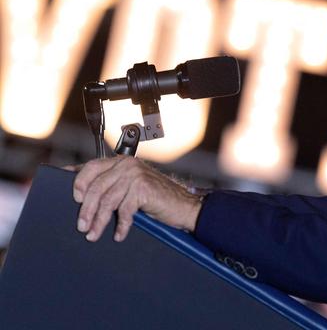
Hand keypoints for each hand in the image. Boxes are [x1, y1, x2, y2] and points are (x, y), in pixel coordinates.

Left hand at [63, 156, 202, 242]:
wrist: (184, 206)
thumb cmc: (157, 199)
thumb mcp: (131, 188)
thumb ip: (112, 185)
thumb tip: (82, 195)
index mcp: (122, 161)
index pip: (91, 167)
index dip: (78, 183)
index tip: (72, 200)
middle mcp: (127, 164)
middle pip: (96, 187)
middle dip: (86, 210)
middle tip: (82, 227)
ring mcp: (136, 175)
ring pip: (107, 200)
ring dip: (99, 221)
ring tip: (93, 235)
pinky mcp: (143, 188)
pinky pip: (124, 210)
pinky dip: (121, 225)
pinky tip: (119, 235)